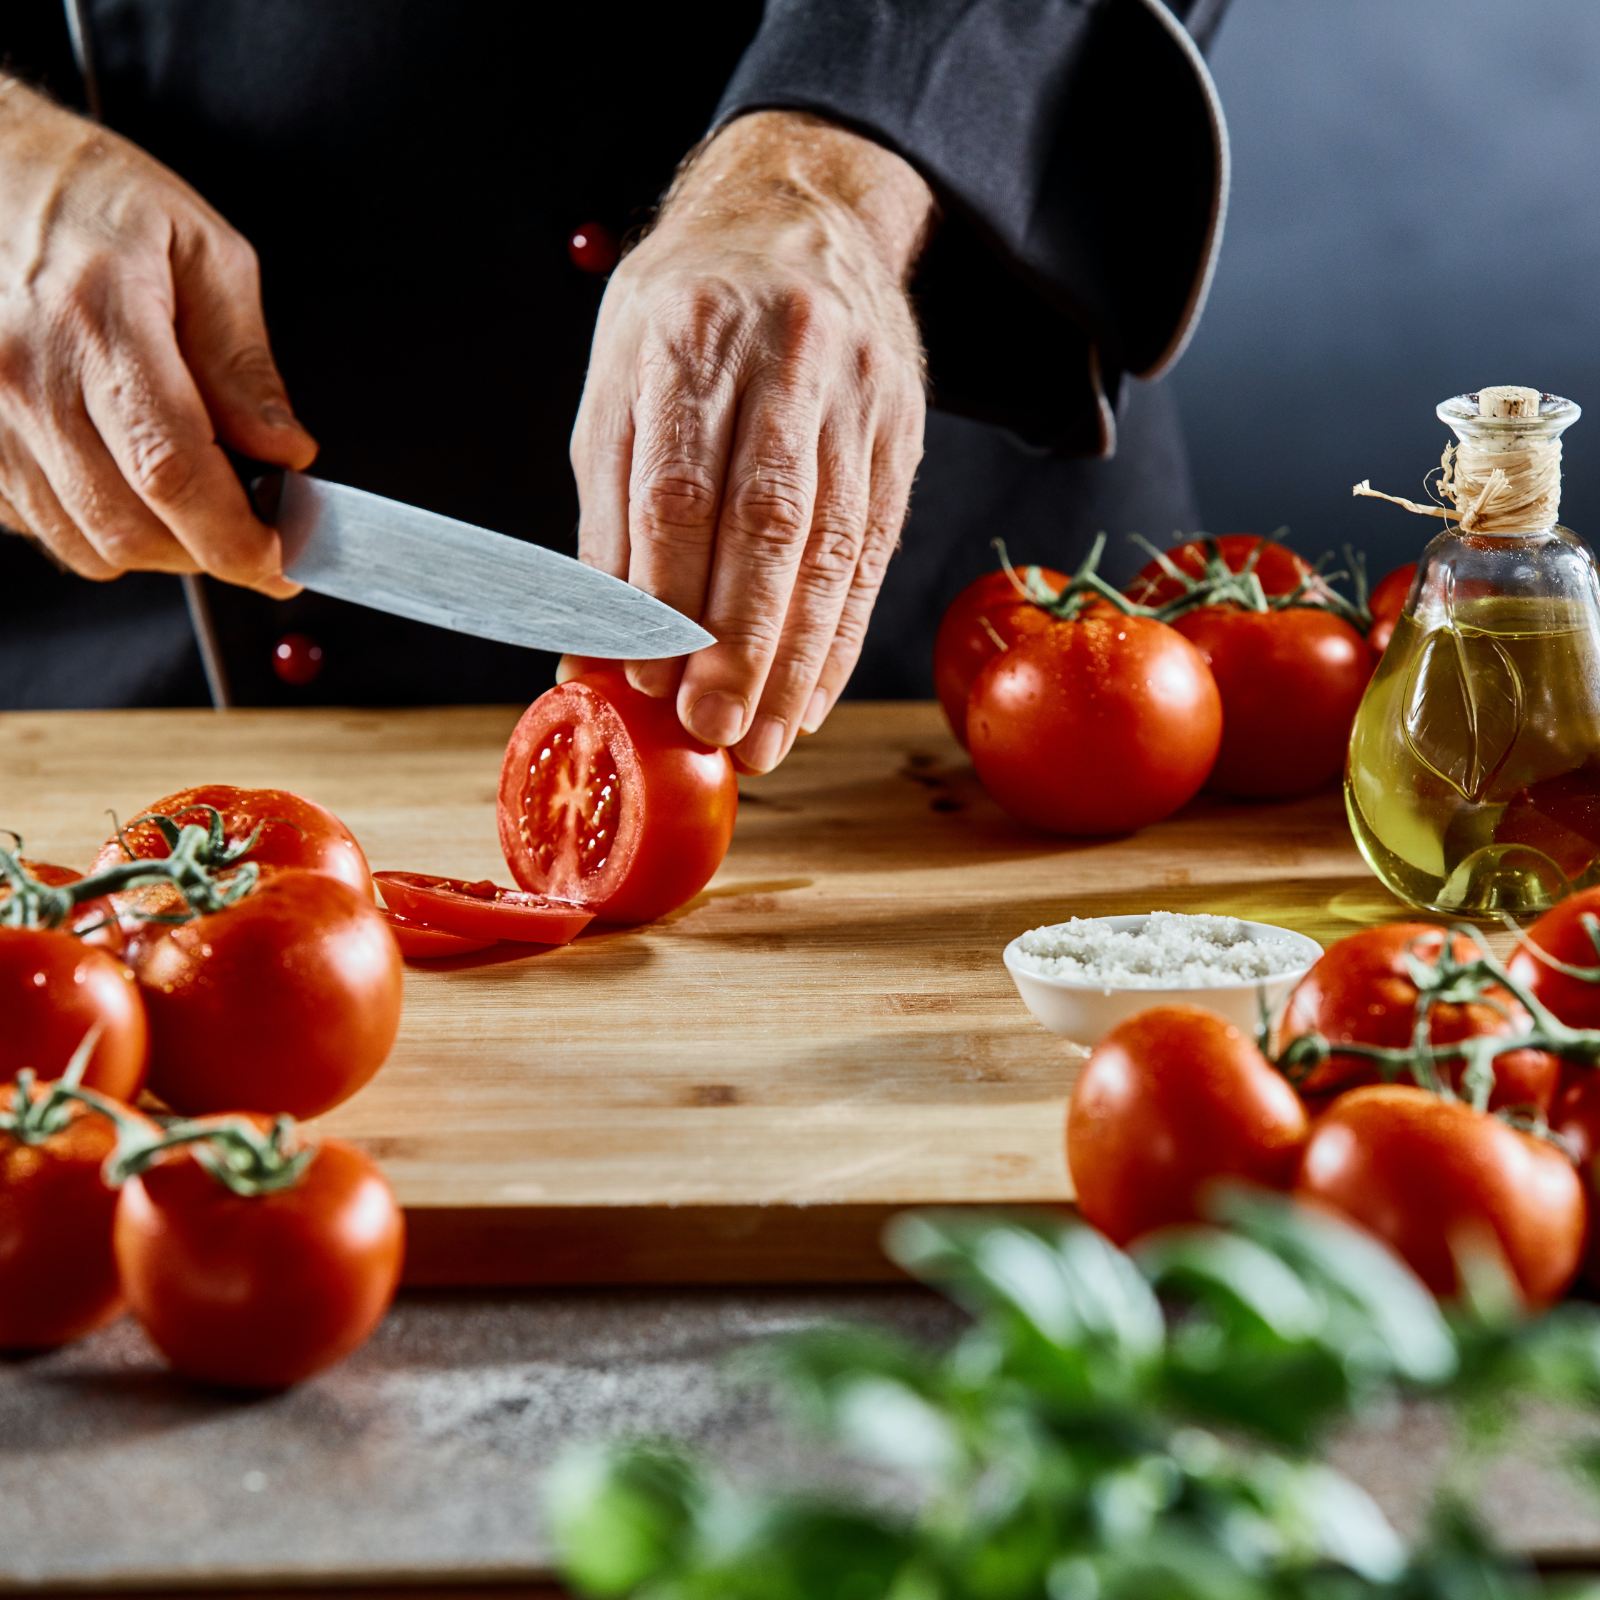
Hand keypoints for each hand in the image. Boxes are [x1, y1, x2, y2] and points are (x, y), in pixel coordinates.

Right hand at [0, 77, 315, 594]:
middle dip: (207, 551)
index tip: (284, 558)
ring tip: (191, 498)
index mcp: (99, 322)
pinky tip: (123, 477)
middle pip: (129, 526)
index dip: (236, 537)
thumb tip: (285, 452)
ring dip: (156, 546)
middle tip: (253, 532)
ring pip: (84, 542)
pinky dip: (97, 526)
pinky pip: (39, 525)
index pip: (174, 470)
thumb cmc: (92, 198)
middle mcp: (27, 376)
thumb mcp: (204, 252)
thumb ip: (244, 363)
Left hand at [566, 111, 933, 772]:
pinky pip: (874, 550)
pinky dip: (842, 634)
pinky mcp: (901, 432)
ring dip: (799, 659)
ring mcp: (858, 394)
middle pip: (770, 523)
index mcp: (690, 335)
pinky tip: (814, 696)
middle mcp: (785, 359)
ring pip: (834, 547)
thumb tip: (595, 653)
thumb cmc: (686, 316)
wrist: (800, 215)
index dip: (666, 595)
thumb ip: (609, 517)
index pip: (681, 487)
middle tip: (715, 729)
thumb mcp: (619, 386)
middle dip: (741, 643)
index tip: (650, 680)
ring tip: (766, 738)